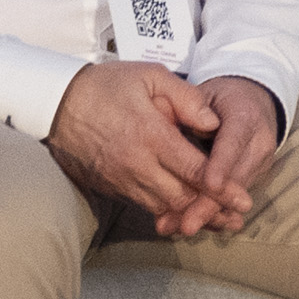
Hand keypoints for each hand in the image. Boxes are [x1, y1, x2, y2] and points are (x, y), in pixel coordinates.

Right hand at [50, 60, 222, 232]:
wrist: (56, 104)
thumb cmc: (106, 86)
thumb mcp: (150, 76)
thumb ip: (187, 99)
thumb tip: (214, 123)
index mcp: (150, 134)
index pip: (193, 169)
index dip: (221, 188)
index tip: (243, 200)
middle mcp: (136, 163)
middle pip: (181, 197)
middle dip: (211, 208)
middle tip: (236, 216)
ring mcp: (120, 179)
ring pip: (162, 208)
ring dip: (190, 215)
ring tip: (217, 222)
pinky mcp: (109, 187)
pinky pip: (143, 206)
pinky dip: (165, 212)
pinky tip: (183, 214)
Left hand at [184, 76, 280, 235]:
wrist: (252, 101)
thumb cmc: (219, 97)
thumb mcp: (205, 92)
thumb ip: (192, 107)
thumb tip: (189, 128)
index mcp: (246, 116)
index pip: (233, 142)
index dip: (221, 165)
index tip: (209, 184)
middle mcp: (260, 143)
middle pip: (236, 179)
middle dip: (209, 204)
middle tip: (186, 224)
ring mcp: (261, 163)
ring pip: (235, 194)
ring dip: (206, 214)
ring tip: (177, 227)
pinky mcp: (255, 177)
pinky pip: (232, 198)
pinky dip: (211, 213)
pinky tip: (188, 224)